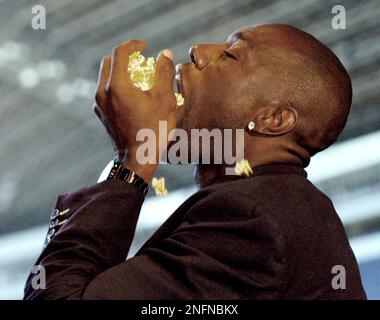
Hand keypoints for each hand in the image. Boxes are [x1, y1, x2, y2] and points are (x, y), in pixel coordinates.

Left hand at [93, 40, 177, 180]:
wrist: (137, 159)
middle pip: (109, 62)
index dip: (134, 45)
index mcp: (117, 85)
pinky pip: (105, 91)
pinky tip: (132, 95)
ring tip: (139, 78)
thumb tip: (165, 54)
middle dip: (125, 57)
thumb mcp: (164, 99)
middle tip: (141, 60)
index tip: (145, 47)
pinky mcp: (100, 113)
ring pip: (106, 77)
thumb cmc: (153, 130)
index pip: (120, 52)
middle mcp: (102, 92)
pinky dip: (117, 85)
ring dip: (121, 71)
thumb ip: (164, 72)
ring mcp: (99, 104)